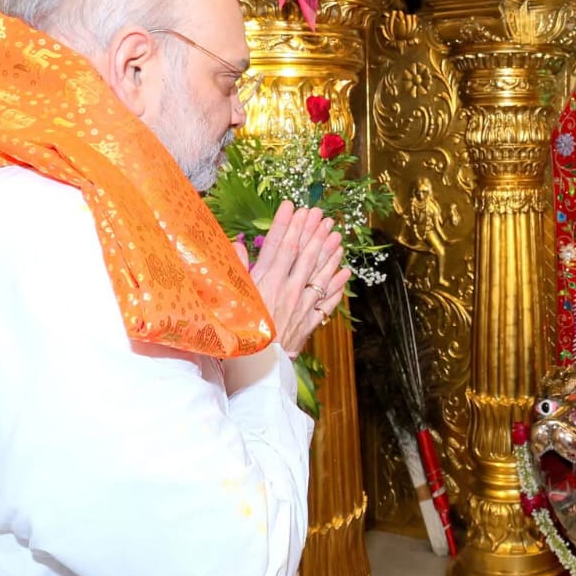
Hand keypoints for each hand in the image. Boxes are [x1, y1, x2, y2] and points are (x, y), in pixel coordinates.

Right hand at [249, 201, 349, 357]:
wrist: (257, 368)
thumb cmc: (238, 334)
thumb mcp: (230, 300)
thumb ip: (235, 271)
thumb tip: (236, 245)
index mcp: (267, 283)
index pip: (280, 246)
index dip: (287, 224)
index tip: (293, 206)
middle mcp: (288, 290)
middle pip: (304, 255)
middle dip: (313, 232)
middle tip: (321, 214)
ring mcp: (302, 306)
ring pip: (320, 274)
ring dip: (330, 253)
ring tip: (337, 235)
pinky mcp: (310, 321)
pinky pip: (328, 300)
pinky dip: (338, 285)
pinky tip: (345, 271)